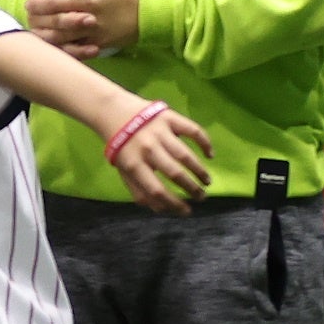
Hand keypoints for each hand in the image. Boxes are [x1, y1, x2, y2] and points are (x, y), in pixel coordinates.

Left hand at [27, 0, 139, 58]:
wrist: (149, 13)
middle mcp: (90, 5)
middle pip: (56, 3)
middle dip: (39, 4)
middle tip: (27, 4)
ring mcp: (93, 25)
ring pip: (61, 26)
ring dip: (44, 24)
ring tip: (33, 22)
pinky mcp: (97, 41)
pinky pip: (73, 44)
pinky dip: (59, 43)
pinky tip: (48, 41)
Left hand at [97, 98, 213, 212]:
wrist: (113, 112)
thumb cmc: (122, 147)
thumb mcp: (123, 170)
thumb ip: (139, 191)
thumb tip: (162, 209)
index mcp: (133, 164)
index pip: (157, 190)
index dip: (174, 204)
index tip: (187, 211)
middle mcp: (147, 148)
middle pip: (175, 173)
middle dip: (192, 189)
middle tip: (201, 197)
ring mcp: (159, 132)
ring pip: (186, 155)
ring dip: (200, 171)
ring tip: (206, 181)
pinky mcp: (169, 117)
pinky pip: (193, 130)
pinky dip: (205, 143)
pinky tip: (209, 154)